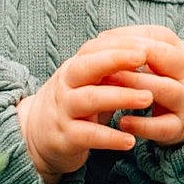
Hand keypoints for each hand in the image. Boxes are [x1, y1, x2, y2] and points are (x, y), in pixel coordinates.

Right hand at [15, 40, 157, 183]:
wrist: (35, 136)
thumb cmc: (72, 104)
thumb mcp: (86, 83)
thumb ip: (109, 70)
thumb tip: (144, 53)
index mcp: (74, 69)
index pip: (93, 49)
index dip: (118, 45)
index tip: (145, 43)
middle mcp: (66, 86)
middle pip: (87, 67)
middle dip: (115, 59)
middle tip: (144, 57)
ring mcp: (64, 111)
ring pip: (90, 99)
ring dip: (121, 97)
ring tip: (147, 99)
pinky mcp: (65, 138)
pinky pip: (89, 136)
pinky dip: (110, 138)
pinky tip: (130, 140)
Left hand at [84, 24, 183, 147]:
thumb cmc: (170, 73)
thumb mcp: (161, 53)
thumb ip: (133, 44)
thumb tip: (101, 38)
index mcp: (180, 51)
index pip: (157, 36)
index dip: (129, 38)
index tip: (101, 40)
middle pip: (166, 58)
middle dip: (133, 59)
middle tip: (103, 64)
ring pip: (166, 90)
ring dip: (135, 87)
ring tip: (107, 88)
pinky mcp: (179, 127)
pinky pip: (164, 127)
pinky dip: (143, 126)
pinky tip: (122, 122)